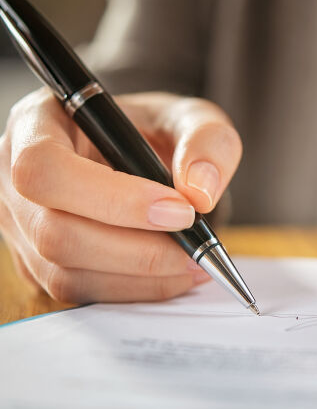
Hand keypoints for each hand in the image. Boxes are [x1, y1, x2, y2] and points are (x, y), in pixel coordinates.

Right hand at [0, 89, 241, 302]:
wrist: (142, 154)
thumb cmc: (155, 130)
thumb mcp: (190, 118)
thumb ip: (205, 142)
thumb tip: (199, 192)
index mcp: (38, 124)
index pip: (46, 167)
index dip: (112, 197)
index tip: (179, 210)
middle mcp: (15, 179)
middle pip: (53, 231)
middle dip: (135, 250)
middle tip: (194, 247)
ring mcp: (23, 227)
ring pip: (65, 272)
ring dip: (139, 277)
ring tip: (194, 262)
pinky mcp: (41, 262)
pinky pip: (81, 291)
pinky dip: (134, 289)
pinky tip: (173, 273)